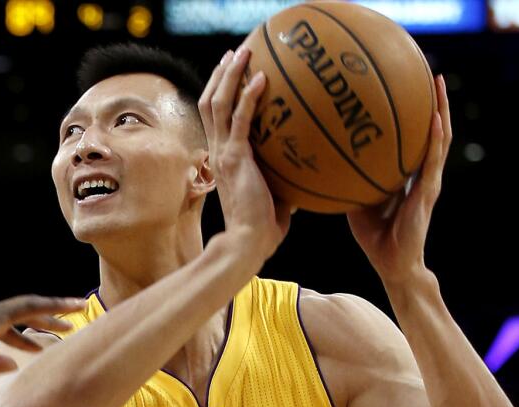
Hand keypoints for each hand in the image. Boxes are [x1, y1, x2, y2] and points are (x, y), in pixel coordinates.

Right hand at [0, 295, 85, 383]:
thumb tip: (14, 365)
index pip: (8, 328)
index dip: (27, 336)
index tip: (44, 341)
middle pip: (24, 310)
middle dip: (50, 312)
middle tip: (73, 314)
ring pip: (30, 305)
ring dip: (56, 307)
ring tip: (80, 308)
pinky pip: (26, 309)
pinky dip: (47, 310)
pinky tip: (64, 319)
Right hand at [197, 47, 292, 258]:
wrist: (248, 243)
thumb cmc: (263, 227)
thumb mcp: (276, 196)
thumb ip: (285, 180)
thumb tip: (308, 174)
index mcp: (224, 158)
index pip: (216, 118)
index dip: (222, 93)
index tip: (234, 73)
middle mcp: (219, 151)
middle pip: (210, 102)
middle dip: (221, 75)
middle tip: (234, 54)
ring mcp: (225, 153)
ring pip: (218, 104)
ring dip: (229, 76)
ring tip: (242, 53)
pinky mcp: (236, 158)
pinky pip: (241, 120)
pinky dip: (249, 97)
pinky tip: (262, 79)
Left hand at [347, 75, 451, 284]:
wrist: (393, 263)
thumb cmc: (374, 234)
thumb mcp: (356, 199)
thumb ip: (348, 177)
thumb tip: (322, 157)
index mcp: (408, 173)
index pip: (413, 135)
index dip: (413, 111)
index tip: (407, 84)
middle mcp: (422, 172)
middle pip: (432, 128)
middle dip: (432, 100)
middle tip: (428, 71)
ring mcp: (429, 181)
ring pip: (440, 138)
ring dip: (441, 110)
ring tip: (438, 84)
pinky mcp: (428, 193)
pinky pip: (432, 162)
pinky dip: (435, 140)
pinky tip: (435, 120)